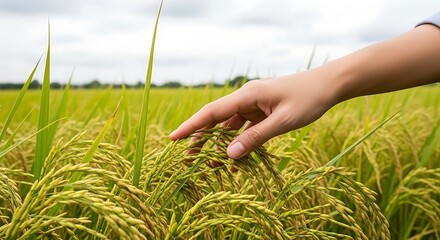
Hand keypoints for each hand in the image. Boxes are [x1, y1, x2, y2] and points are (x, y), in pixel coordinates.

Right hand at [169, 69, 339, 158]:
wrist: (329, 85)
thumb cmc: (308, 99)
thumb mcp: (283, 121)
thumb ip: (256, 138)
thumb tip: (229, 155)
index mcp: (247, 95)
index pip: (212, 112)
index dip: (191, 126)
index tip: (173, 138)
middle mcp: (246, 97)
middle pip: (217, 119)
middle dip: (201, 138)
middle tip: (188, 159)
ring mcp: (254, 103)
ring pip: (230, 125)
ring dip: (221, 143)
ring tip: (210, 164)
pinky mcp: (263, 110)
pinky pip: (245, 127)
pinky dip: (240, 142)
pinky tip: (238, 159)